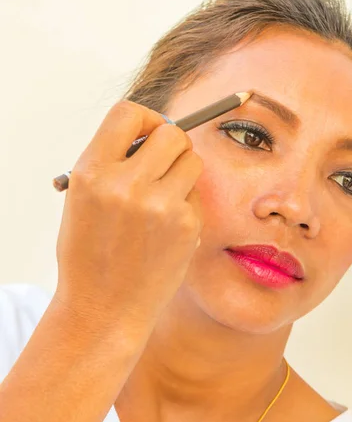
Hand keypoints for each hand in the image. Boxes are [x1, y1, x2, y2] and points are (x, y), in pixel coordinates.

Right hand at [54, 100, 202, 328]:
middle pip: (172, 133)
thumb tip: (154, 131)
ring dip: (183, 171)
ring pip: (193, 160)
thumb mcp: (84, 199)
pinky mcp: (186, 225)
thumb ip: (113, 162)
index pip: (128, 113)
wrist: (103, 308)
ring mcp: (160, 206)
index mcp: (92, 172)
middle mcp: (126, 184)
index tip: (149, 131)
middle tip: (165, 162)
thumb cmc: (90, 252)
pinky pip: (196, 195)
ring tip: (164, 196)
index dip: (145, 118)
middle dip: (172, 143)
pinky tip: (167, 228)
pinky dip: (186, 203)